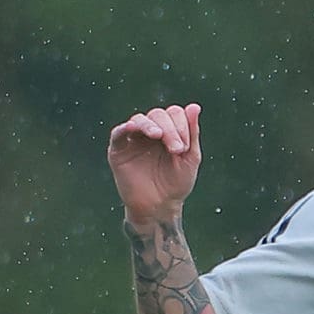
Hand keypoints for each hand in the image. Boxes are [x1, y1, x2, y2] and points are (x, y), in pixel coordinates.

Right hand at [109, 103, 202, 227]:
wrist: (159, 207)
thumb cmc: (176, 184)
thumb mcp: (190, 158)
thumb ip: (192, 133)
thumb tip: (194, 106)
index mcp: (169, 132)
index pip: (174, 113)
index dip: (182, 125)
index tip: (185, 148)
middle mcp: (151, 132)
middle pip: (158, 114)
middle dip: (170, 129)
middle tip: (177, 149)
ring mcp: (134, 140)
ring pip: (140, 119)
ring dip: (151, 125)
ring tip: (158, 136)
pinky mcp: (118, 150)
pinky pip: (119, 133)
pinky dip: (126, 127)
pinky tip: (135, 129)